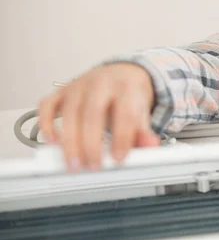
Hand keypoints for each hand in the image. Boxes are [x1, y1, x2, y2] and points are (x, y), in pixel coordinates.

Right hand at [38, 63, 159, 171]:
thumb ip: (144, 131)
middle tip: (93, 166)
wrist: (122, 73)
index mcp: (126, 87)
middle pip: (93, 113)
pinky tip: (53, 142)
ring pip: (69, 112)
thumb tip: (150, 145)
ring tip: (74, 163)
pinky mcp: (62, 90)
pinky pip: (47, 105)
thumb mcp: (142, 113)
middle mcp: (101, 83)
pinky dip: (46, 124)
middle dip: (91, 143)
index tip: (118, 158)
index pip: (124, 112)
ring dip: (69, 141)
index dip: (122, 137)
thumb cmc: (130, 96)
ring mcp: (79, 85)